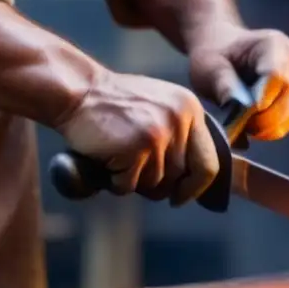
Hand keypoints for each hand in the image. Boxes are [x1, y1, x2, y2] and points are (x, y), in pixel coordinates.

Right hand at [56, 70, 217, 205]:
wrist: (79, 91)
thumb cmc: (115, 105)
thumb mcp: (160, 107)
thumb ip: (180, 135)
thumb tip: (192, 180)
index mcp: (191, 110)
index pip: (210, 162)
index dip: (196, 187)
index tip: (180, 196)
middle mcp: (181, 121)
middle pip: (180, 177)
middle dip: (158, 184)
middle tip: (134, 171)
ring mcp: (160, 134)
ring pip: (155, 184)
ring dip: (133, 180)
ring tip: (118, 155)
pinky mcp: (137, 147)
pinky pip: (130, 185)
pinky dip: (115, 181)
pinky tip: (107, 158)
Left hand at [188, 25, 288, 140]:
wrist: (226, 48)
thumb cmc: (216, 56)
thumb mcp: (209, 67)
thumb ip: (224, 86)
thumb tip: (239, 107)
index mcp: (273, 43)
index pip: (278, 77)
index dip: (263, 102)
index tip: (244, 116)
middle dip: (268, 120)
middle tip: (245, 127)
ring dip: (277, 124)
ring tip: (253, 123)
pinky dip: (286, 122)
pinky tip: (266, 119)